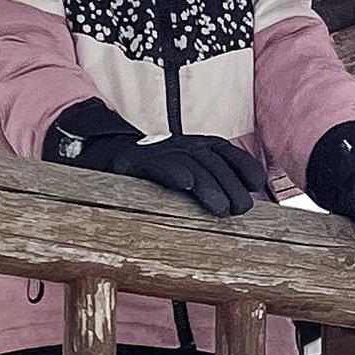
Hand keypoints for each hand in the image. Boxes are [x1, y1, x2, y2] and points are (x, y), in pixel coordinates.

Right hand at [46, 104, 263, 217]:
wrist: (99, 157)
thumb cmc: (149, 175)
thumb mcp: (182, 175)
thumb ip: (209, 185)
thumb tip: (241, 206)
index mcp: (193, 145)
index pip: (223, 151)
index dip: (241, 164)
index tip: (255, 184)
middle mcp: (177, 144)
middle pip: (210, 162)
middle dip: (228, 186)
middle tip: (238, 210)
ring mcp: (155, 151)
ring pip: (188, 165)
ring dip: (208, 186)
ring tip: (220, 208)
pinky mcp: (132, 161)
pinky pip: (155, 166)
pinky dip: (172, 173)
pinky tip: (185, 185)